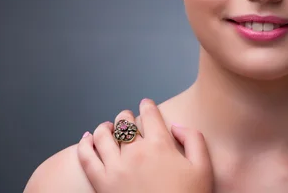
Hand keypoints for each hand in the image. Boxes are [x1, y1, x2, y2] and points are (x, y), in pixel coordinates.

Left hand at [77, 98, 212, 192]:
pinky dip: (84, 144)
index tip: (146, 103)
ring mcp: (116, 167)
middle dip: (127, 116)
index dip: (147, 105)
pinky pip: (86, 157)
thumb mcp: (203, 169)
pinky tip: (87, 139)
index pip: (150, 114)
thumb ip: (194, 140)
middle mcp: (136, 152)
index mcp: (161, 146)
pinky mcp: (101, 183)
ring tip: (108, 127)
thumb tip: (176, 125)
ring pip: (103, 134)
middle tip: (128, 118)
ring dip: (105, 127)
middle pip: (125, 122)